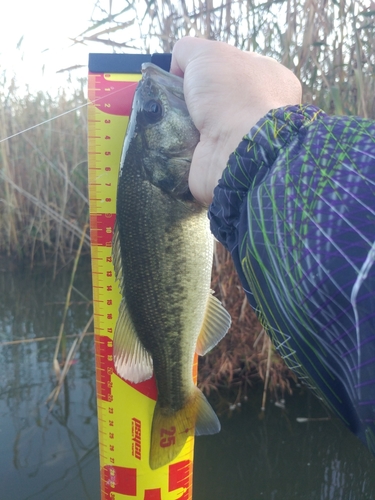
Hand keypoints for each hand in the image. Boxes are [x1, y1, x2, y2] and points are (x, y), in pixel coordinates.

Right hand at [170, 37, 301, 204]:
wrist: (239, 149)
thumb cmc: (232, 95)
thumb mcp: (207, 54)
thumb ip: (189, 50)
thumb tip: (178, 68)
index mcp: (271, 79)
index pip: (237, 67)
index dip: (211, 68)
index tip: (190, 75)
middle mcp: (262, 110)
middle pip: (219, 99)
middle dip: (196, 99)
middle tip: (179, 100)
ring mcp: (246, 139)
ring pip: (206, 127)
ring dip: (186, 123)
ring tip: (172, 121)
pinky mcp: (227, 162)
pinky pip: (199, 153)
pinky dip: (185, 147)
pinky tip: (176, 140)